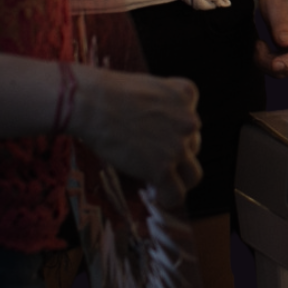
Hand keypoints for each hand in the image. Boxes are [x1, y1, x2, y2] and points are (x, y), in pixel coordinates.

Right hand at [72, 65, 201, 200]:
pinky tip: (157, 198)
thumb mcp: (149, 88)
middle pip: (191, 146)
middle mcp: (189, 121)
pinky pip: (176, 194)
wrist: (95, 105)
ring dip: (178, 179)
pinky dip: (168, 199)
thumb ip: (162, 107)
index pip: (191, 121)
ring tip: (160, 182)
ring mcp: (178, 146)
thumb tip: (156, 130)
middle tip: (152, 159)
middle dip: (175, 154)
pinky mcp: (162, 168)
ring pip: (192, 175)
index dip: (175, 132)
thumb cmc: (110, 93)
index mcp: (186, 95)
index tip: (158, 137)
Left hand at [254, 0, 287, 76]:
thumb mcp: (277, 5)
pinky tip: (261, 47)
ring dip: (267, 63)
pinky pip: (280, 68)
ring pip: (287, 71)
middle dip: (276, 64)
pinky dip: (266, 62)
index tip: (275, 63)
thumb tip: (285, 43)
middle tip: (259, 48)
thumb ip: (282, 24)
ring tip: (259, 45)